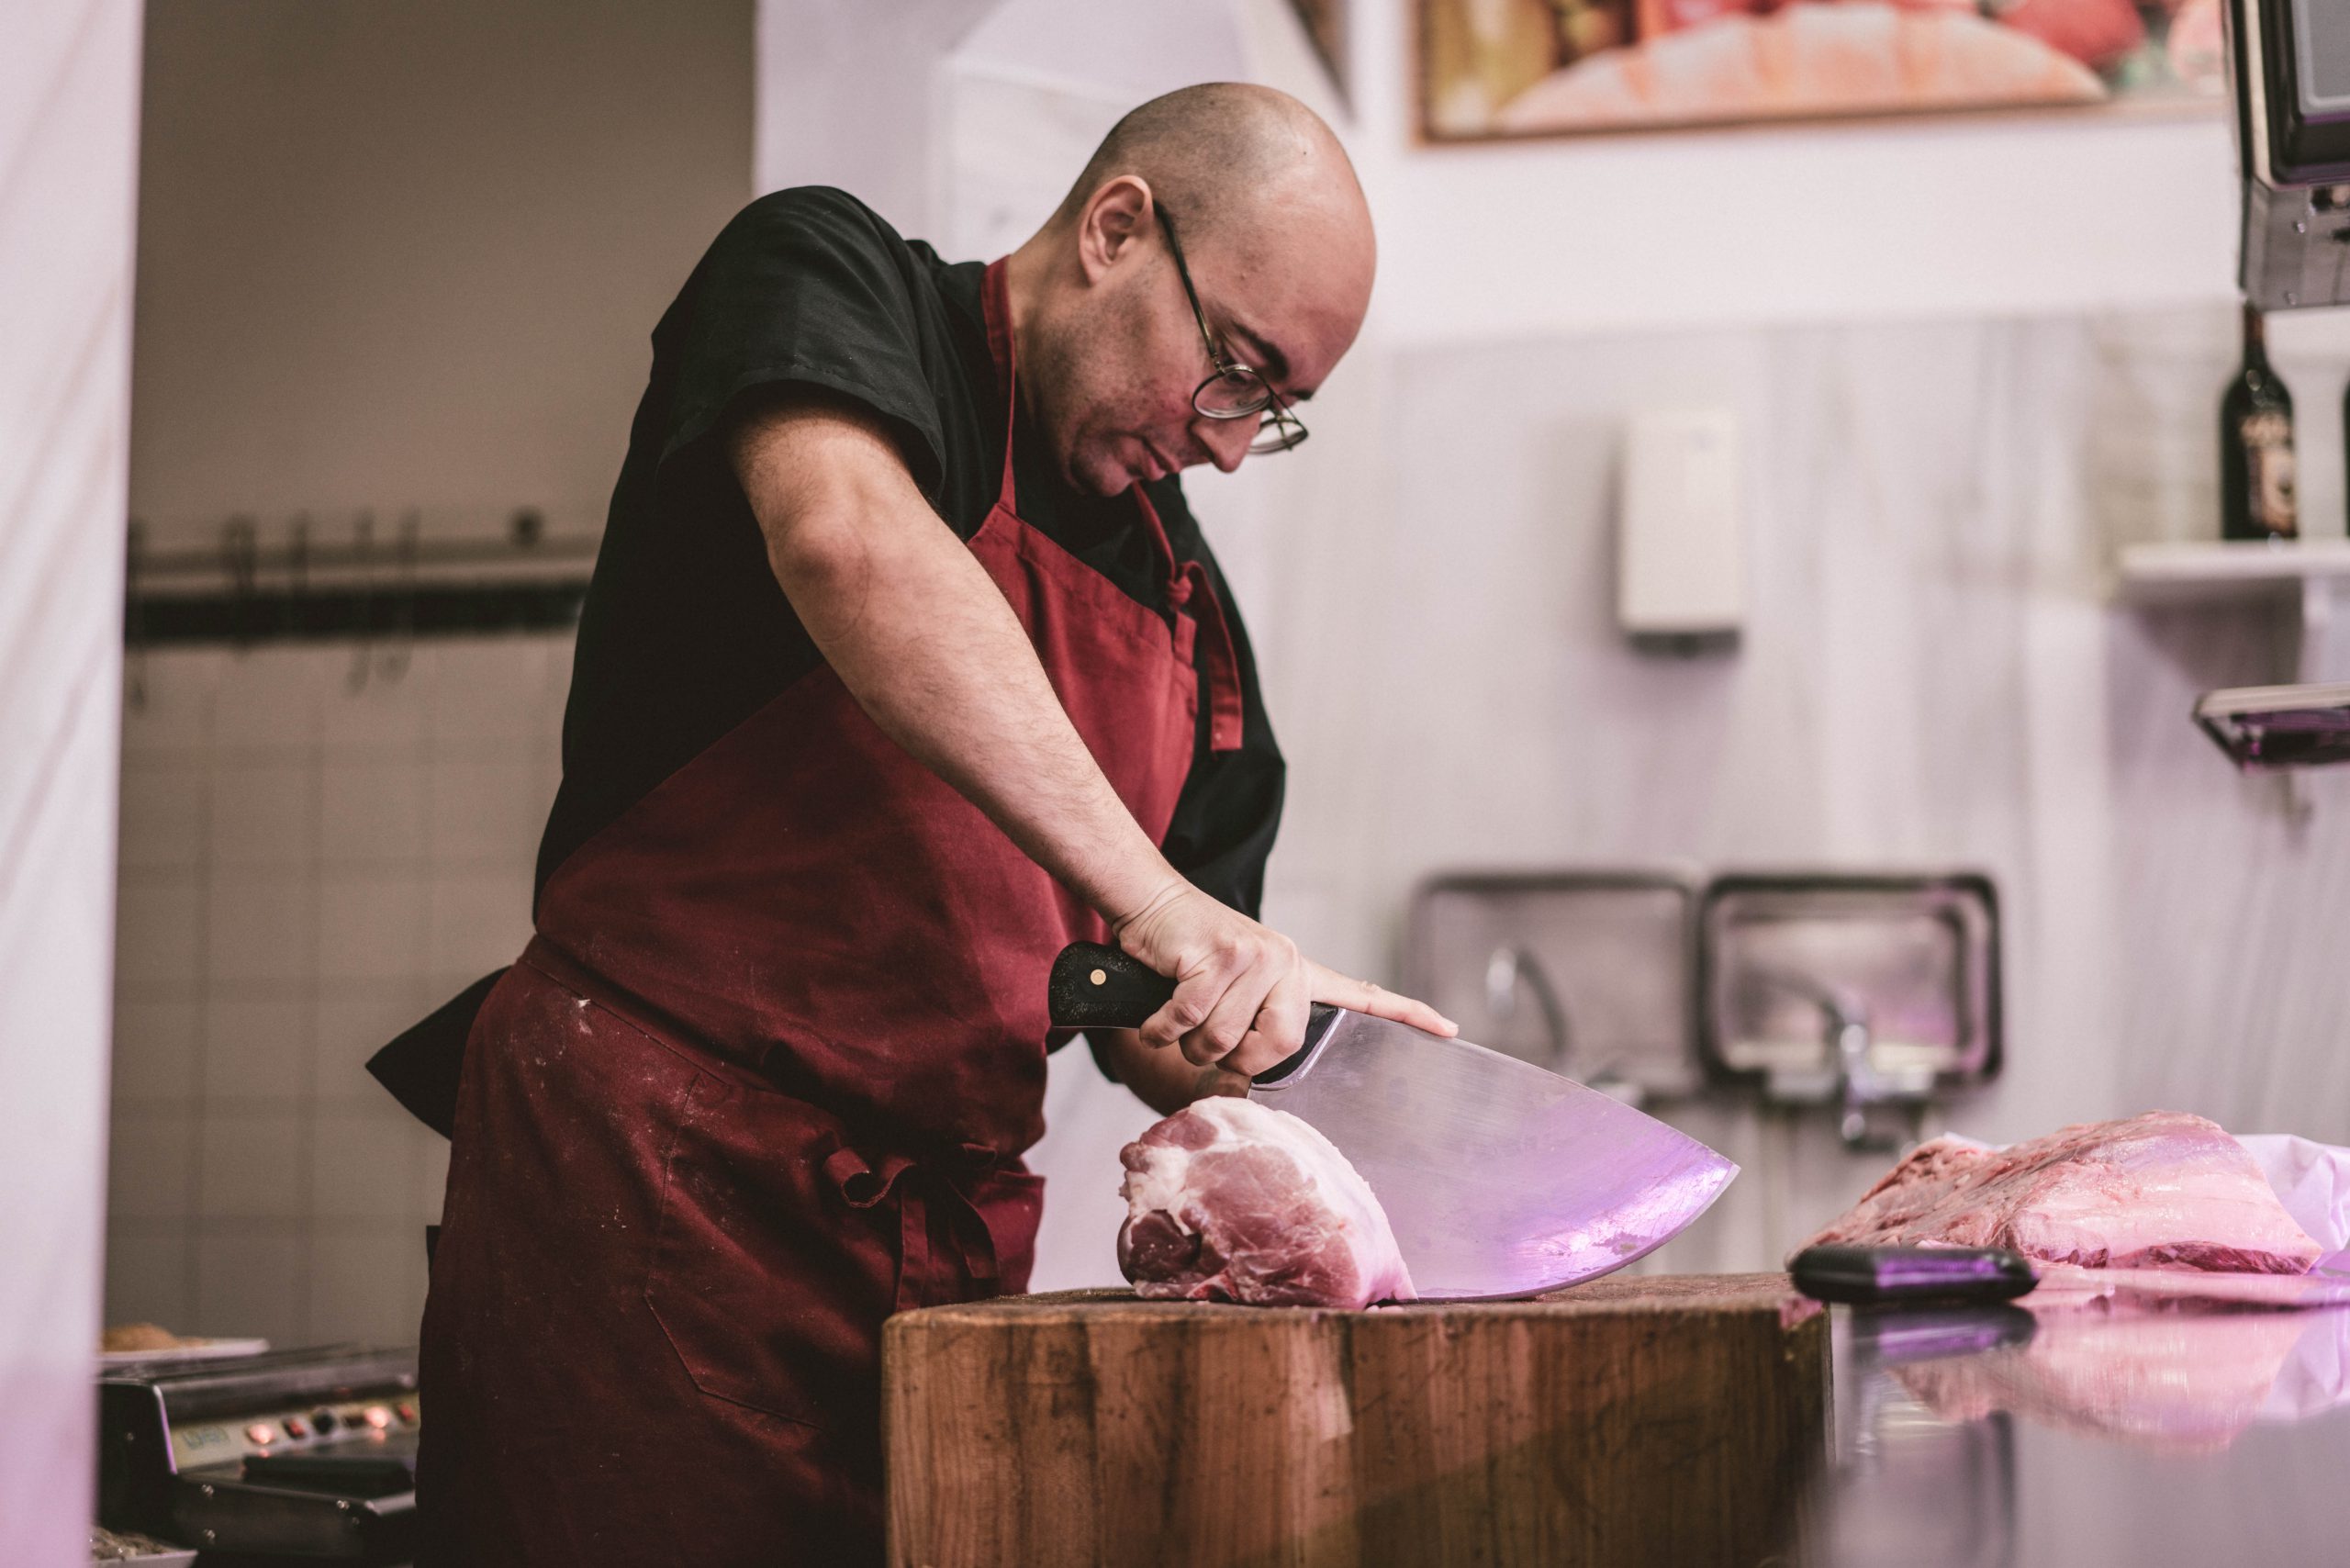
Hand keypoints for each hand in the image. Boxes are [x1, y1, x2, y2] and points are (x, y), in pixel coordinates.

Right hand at [1113, 881, 1456, 1076]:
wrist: (1152, 903)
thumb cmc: (1188, 954)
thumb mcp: (1233, 988)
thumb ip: (1251, 1026)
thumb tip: (1242, 1082)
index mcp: (1297, 972)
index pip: (1362, 994)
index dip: (1407, 1015)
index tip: (1449, 1030)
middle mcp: (1286, 960)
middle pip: (1279, 1046)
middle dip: (1233, 1058)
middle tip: (1209, 1038)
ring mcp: (1256, 955)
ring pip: (1223, 1039)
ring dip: (1189, 1041)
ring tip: (1181, 1011)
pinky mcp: (1218, 955)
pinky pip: (1188, 1020)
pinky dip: (1163, 1028)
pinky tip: (1158, 1012)